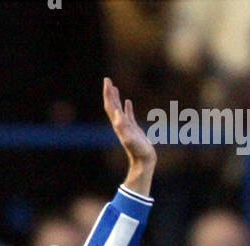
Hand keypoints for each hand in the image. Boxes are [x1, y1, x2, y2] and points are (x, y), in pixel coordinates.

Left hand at [102, 77, 155, 194]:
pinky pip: (129, 115)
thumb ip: (123, 128)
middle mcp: (120, 125)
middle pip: (112, 106)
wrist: (143, 162)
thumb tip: (117, 116)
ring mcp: (126, 127)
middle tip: (107, 80)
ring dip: (116, 98)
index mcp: (118, 124)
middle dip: (109, 93)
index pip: (110, 106)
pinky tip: (128, 102)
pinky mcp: (134, 130)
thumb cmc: (137, 151)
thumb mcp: (129, 139)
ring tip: (114, 88)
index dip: (108, 94)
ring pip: (119, 109)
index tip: (107, 81)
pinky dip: (127, 108)